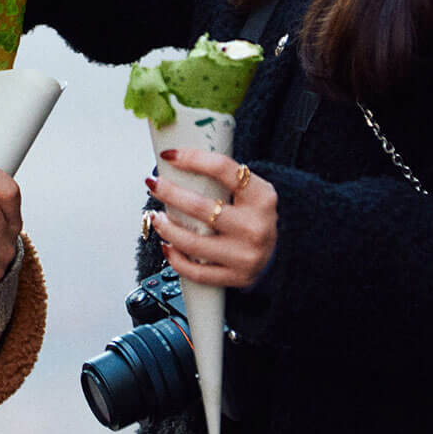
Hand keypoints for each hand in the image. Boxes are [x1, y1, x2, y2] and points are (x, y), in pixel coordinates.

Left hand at [146, 150, 277, 288]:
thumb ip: (222, 179)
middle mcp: (255, 226)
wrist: (277, 254)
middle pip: (201, 207)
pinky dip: (175, 258)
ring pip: (193, 242)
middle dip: (169, 193)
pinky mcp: (235, 277)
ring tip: (156, 217)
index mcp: (261, 197)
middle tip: (154, 184)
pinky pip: (196, 271)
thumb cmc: (254, 217)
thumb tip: (176, 162)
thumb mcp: (250, 192)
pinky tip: (167, 245)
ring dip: (166, 228)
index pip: (223, 169)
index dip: (192, 159)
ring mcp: (245, 255)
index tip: (170, 156)